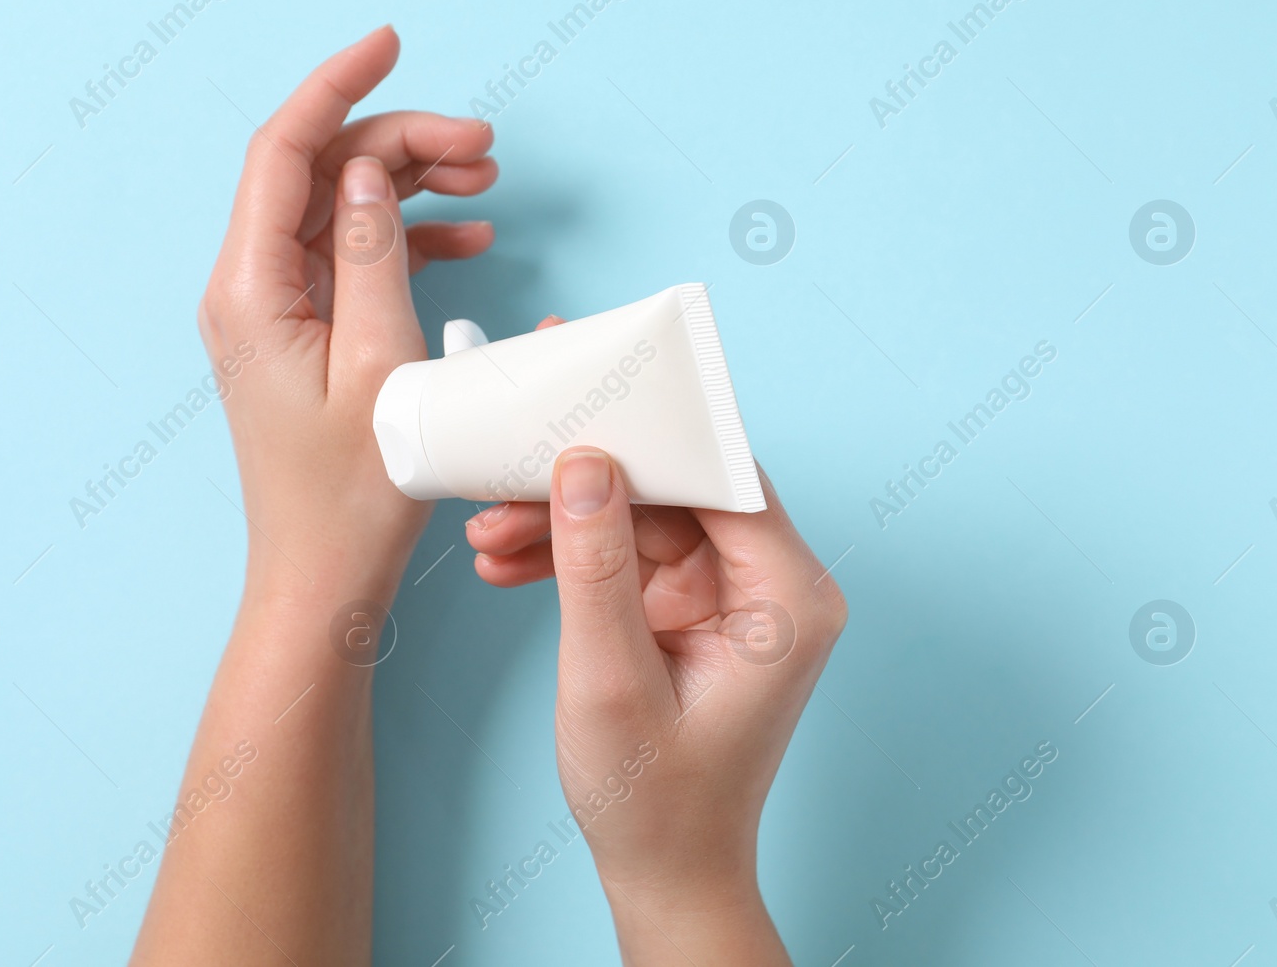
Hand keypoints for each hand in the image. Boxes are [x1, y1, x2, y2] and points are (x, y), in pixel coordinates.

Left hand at [198, 24, 496, 605]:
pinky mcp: (305, 334)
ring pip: (340, 210)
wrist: (325, 578)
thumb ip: (376, 256)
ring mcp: (275, 312)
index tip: (390, 42)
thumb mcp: (382, 368)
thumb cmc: (350, 497)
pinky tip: (470, 241)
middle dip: (400, 142)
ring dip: (411, 187)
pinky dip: (409, 240)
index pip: (283, 150)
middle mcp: (249, 290)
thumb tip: (367, 172)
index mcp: (250, 291)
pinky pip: (353, 259)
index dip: (337, 84)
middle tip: (485, 146)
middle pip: (319, 173)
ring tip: (488, 184)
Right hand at [466, 445, 846, 963]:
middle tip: (510, 464)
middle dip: (586, 481)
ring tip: (486, 533)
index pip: (723, 477)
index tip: (578, 404)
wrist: (664, 871)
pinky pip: (627, 552)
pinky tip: (507, 562)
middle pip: (678, 487)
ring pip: (641, 514)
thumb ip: (595, 568)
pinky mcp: (692, 607)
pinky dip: (569, 554)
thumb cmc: (656, 801)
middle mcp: (773, 584)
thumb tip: (583, 464)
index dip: (650, 434)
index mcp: (789, 598)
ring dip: (562, 520)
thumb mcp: (610, 680)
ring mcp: (730, 594)